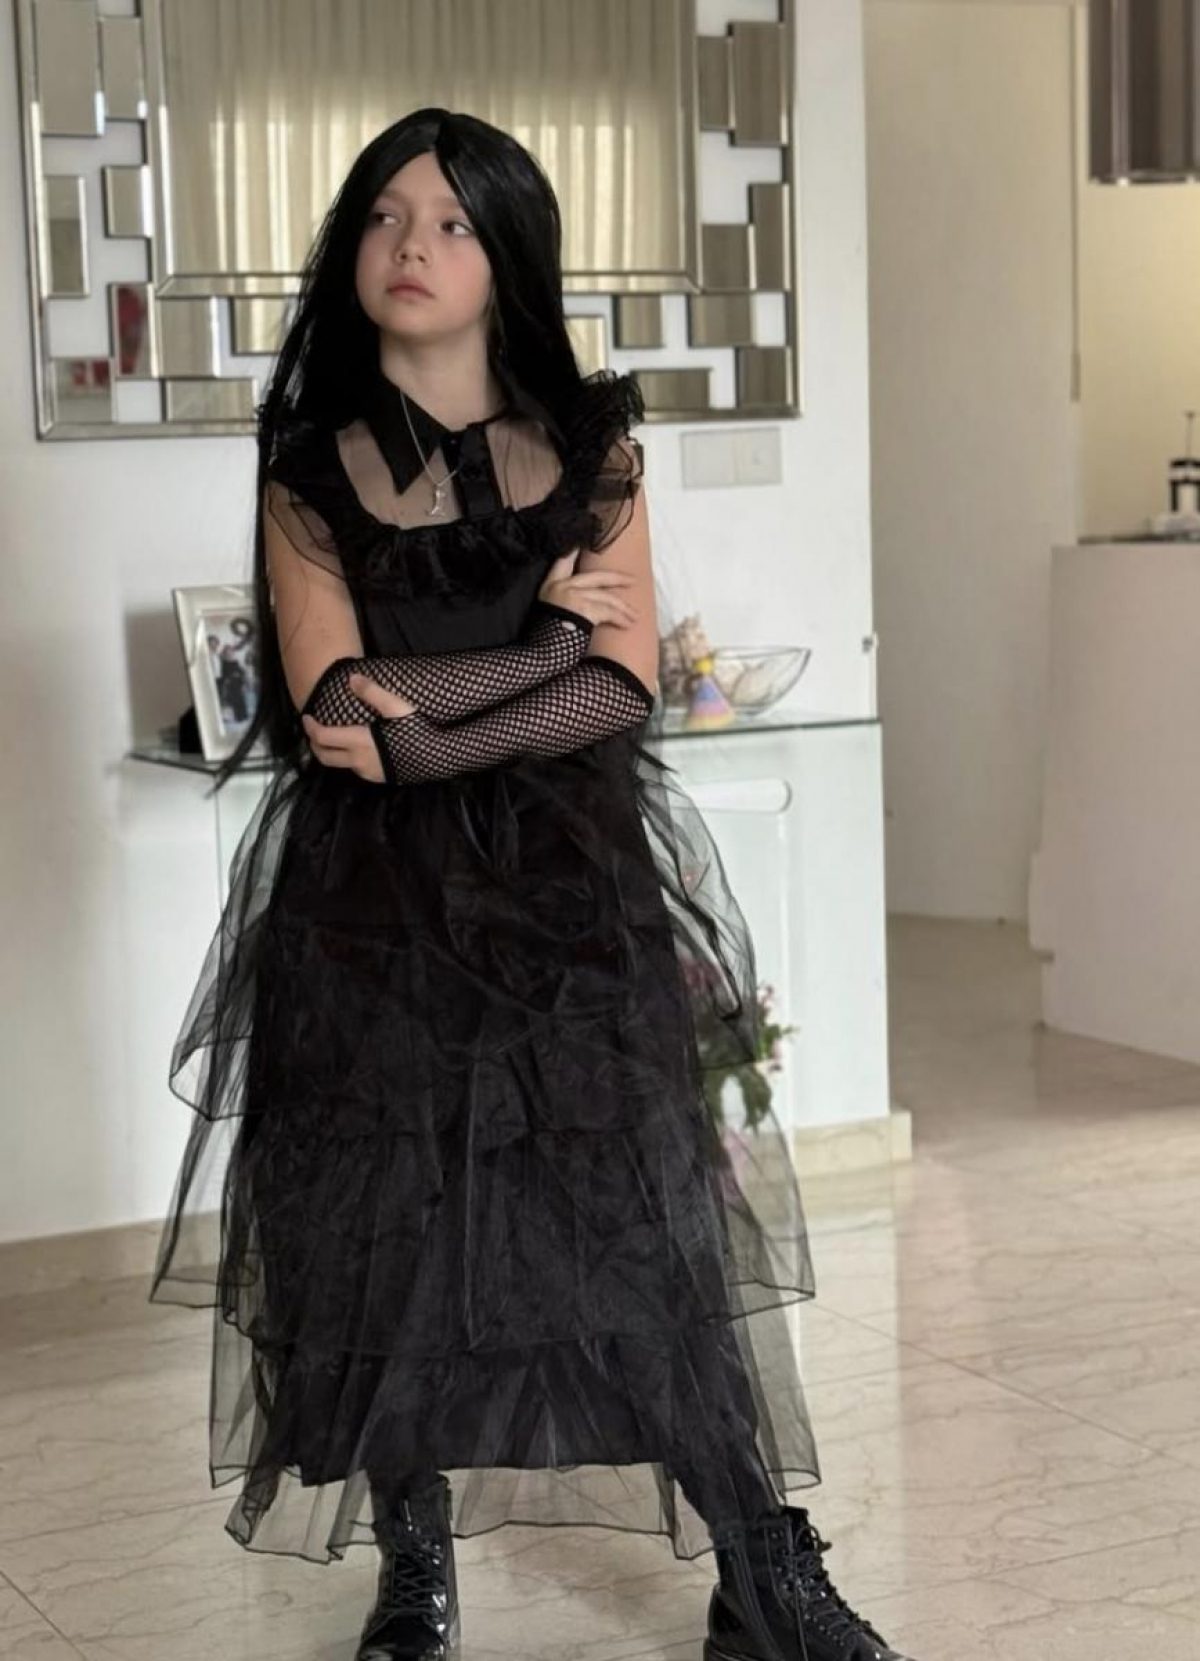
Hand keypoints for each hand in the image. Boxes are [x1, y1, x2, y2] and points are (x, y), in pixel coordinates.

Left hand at [300, 673, 415, 783]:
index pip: (322, 737)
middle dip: (313, 743)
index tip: (306, 716)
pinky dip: (346, 758)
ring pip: (339, 764)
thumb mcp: (396, 707)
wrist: (439, 758)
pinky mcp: (378, 778)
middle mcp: (358, 761)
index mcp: (359, 742)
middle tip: (313, 729)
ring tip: (332, 737)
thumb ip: (373, 693)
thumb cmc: (418, 731)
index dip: (309, 727)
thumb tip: (352, 678)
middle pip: (324, 756)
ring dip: (330, 752)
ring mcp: (367, 772)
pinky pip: (354, 769)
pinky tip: (355, 747)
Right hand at [538, 551, 636, 628]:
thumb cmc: (544, 636)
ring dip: (623, 608)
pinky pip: (608, 612)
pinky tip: (628, 624)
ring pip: (606, 597)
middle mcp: (562, 586)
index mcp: (551, 584)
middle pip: (597, 577)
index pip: (563, 560)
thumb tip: (581, 600)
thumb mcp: (546, 610)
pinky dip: (620, 619)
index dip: (573, 550)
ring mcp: (573, 596)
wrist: (538, 653)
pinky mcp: (583, 609)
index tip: (581, 542)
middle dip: (617, 579)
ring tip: (634, 616)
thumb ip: (560, 599)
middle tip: (633, 581)